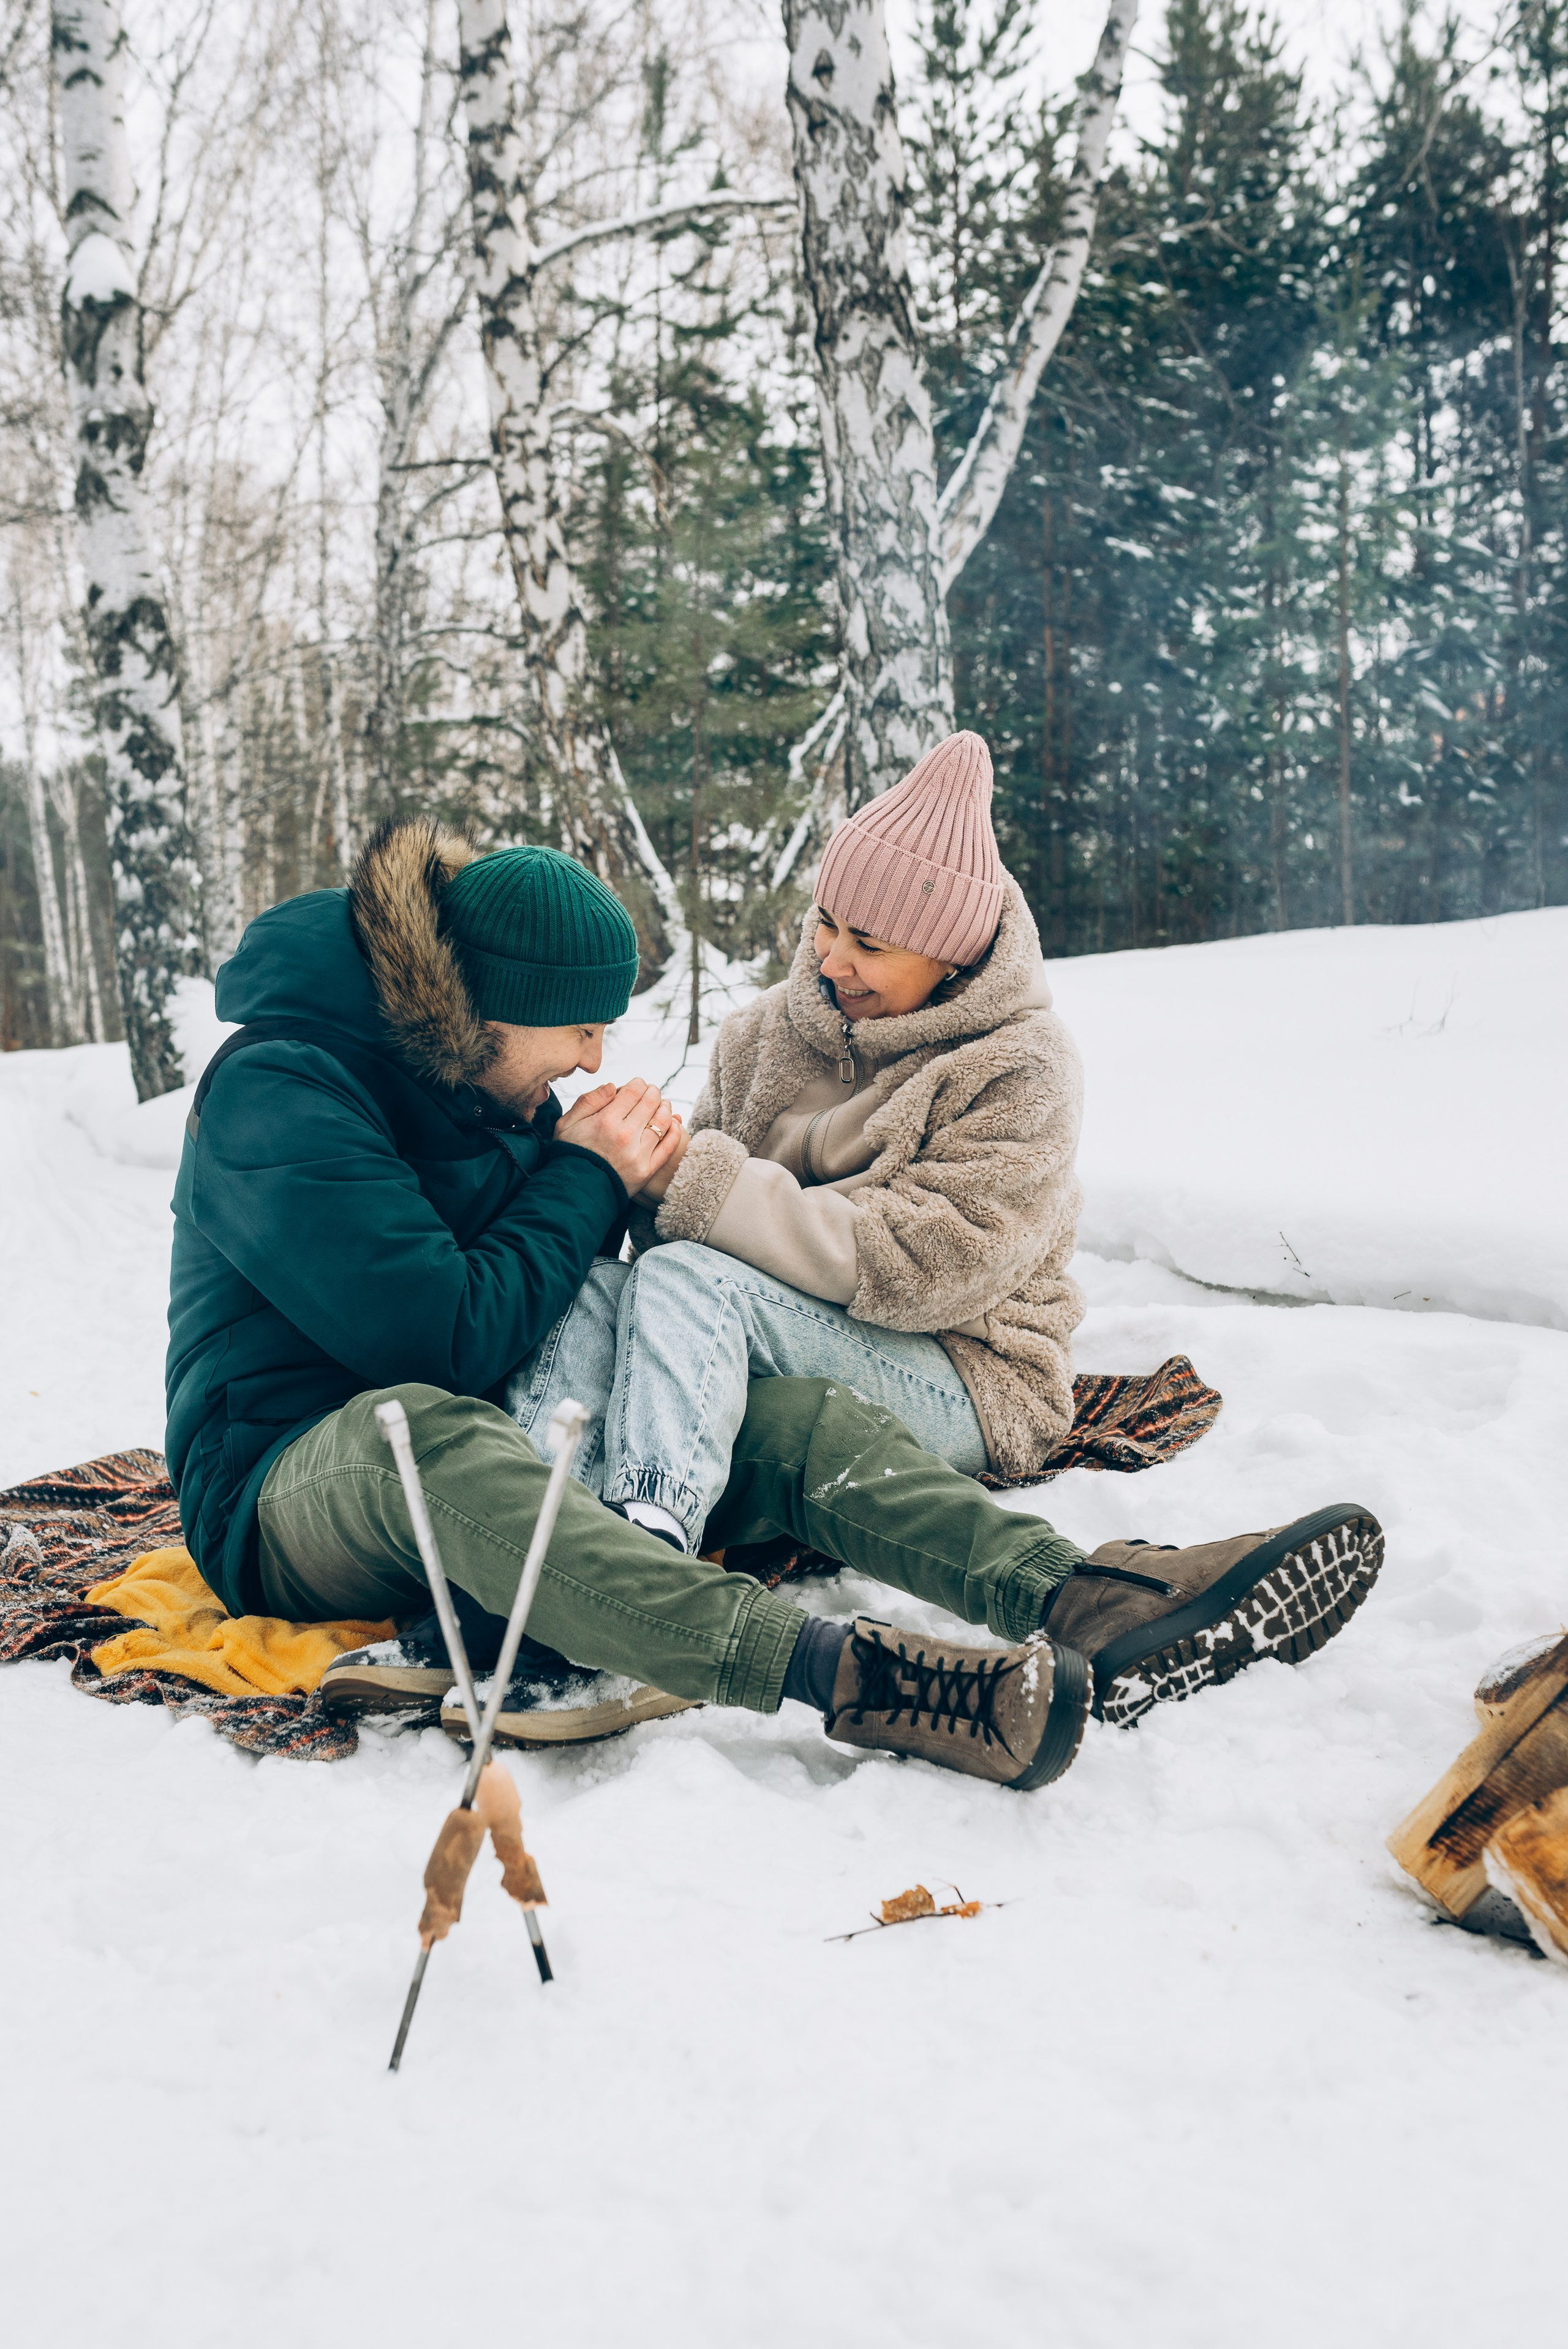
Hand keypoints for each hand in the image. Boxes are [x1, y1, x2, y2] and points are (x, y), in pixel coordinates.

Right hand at [555, 1077, 684, 1192]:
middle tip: (651, 1092)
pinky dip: (675, 1131)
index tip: (638, 1084)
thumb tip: (613, 1086)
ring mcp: (638, 1154)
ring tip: (662, 1104)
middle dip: (653, 1092)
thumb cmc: (570, 1154)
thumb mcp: (567, 1123)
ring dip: (665, 1108)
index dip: (638, 1083)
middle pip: (651, 1103)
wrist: (575, 1191)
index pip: (633, 1091)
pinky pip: (669, 1146)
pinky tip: (674, 1122)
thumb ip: (589, 1101)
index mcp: (605, 1121)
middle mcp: (625, 1136)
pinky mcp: (647, 1171)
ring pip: (663, 1122)